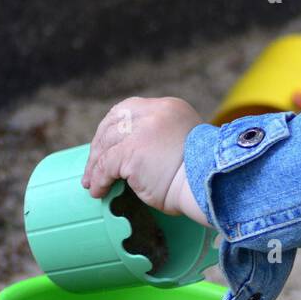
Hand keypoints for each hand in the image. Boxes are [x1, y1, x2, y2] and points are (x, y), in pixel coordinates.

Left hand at [81, 97, 208, 224]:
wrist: (209, 186)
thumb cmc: (202, 177)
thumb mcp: (186, 145)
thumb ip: (164, 140)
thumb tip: (141, 158)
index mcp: (168, 108)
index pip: (128, 109)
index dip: (111, 128)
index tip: (104, 145)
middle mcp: (154, 114)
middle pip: (112, 124)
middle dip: (98, 146)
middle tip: (92, 167)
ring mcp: (141, 131)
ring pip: (106, 145)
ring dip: (95, 166)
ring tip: (91, 183)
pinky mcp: (132, 152)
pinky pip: (105, 166)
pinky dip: (98, 179)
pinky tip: (98, 191)